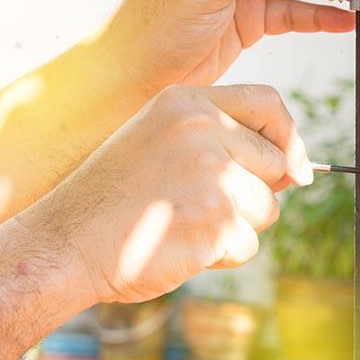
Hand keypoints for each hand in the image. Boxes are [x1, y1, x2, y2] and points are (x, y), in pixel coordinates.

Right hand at [17, 84, 311, 303]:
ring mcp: (212, 174)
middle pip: (275, 163)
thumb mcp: (160, 143)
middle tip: (199, 206)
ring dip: (234, 228)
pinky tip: (177, 247)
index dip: (286, 136)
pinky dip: (219, 256)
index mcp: (187, 102)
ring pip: (266, 209)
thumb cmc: (110, 199)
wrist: (64, 244)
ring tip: (181, 225)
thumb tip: (295, 169)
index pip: (268, 103)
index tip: (290, 167)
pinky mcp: (216, 221)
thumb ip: (220, 141)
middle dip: (252, 193)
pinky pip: (246, 245)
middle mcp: (203, 129)